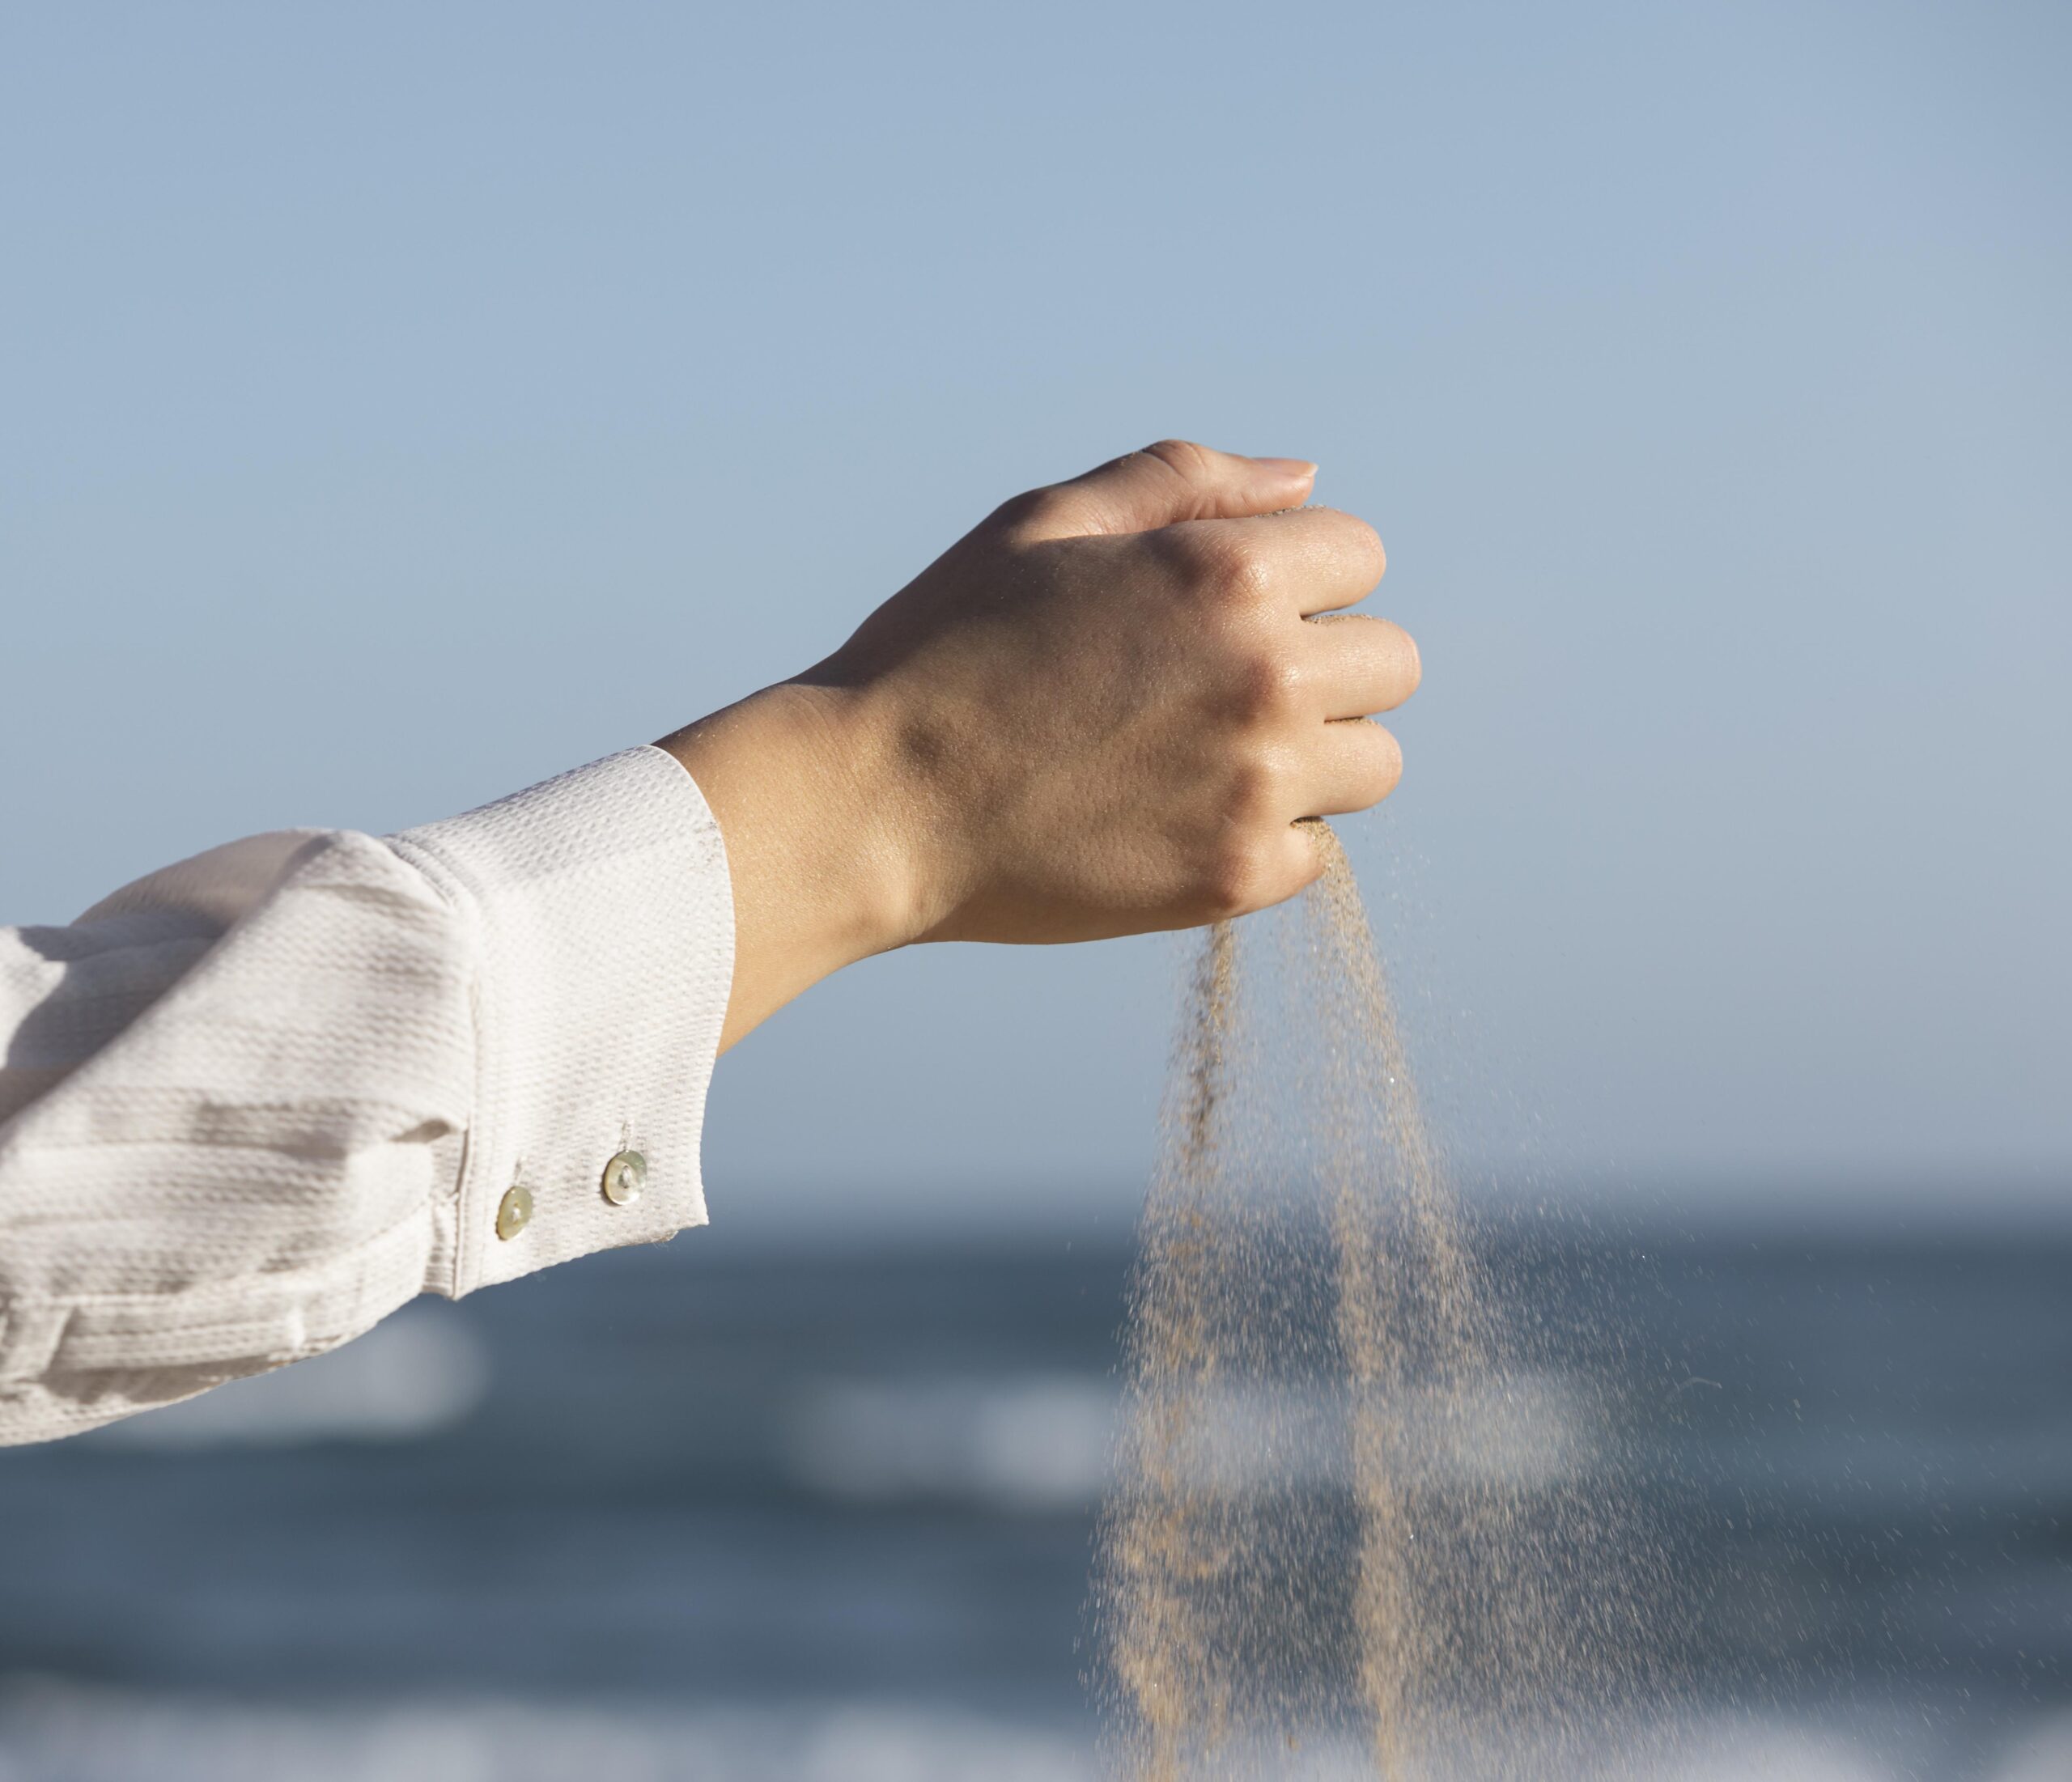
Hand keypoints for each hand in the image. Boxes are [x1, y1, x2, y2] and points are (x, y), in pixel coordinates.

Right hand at [659, 441, 1419, 1048]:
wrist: (872, 805)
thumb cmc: (944, 651)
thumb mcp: (1045, 524)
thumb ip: (1184, 483)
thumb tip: (1304, 482)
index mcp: (1229, 574)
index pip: (1360, 557)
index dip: (1296, 578)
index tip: (1224, 614)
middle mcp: (1267, 677)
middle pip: (1390, 663)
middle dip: (1322, 665)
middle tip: (1216, 690)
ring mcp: (1259, 786)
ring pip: (1373, 764)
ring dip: (1313, 756)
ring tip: (1205, 759)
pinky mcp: (1235, 878)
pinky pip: (1316, 853)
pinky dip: (1266, 838)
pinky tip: (1178, 821)